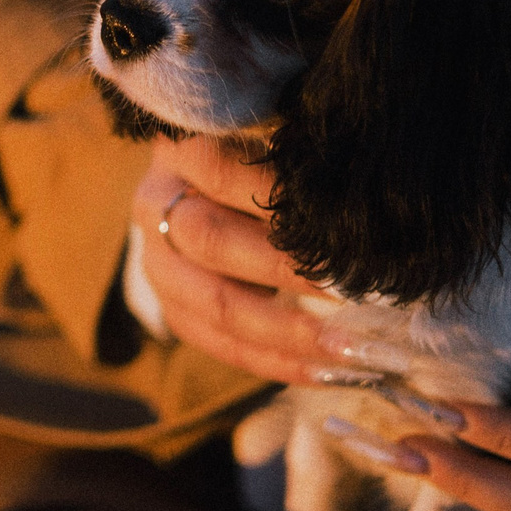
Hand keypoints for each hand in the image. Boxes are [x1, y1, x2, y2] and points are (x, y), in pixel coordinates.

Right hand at [132, 136, 358, 384]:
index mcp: (176, 151)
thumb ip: (296, 154)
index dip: (275, 192)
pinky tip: (325, 374)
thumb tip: (356, 184)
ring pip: (215, 305)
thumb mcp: (267, 137)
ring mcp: (158, 265)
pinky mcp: (174, 310)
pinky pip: (221, 346)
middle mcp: (155, 208)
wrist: (202, 184)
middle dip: (286, 268)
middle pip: (210, 240)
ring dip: (286, 332)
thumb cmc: (254, 152)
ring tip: (348, 350)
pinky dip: (276, 363)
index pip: (219, 166)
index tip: (337, 215)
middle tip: (351, 287)